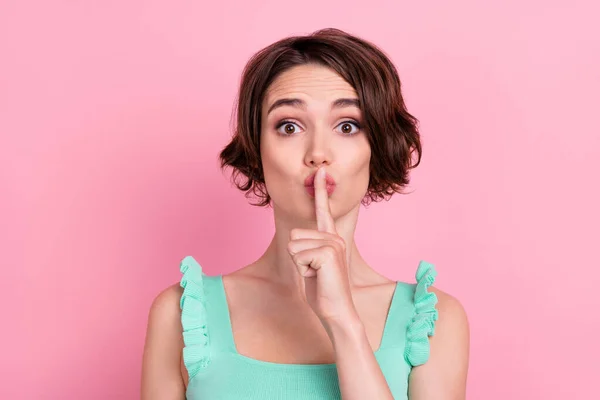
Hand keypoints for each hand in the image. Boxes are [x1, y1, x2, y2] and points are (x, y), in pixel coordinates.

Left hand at [286, 166, 358, 326]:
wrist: (337, 311)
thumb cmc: (323, 291)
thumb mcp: (312, 266)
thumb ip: (307, 249)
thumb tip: (295, 239)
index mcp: (330, 238)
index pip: (323, 210)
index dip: (321, 190)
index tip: (320, 171)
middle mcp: (333, 237)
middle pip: (294, 235)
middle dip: (296, 257)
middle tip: (314, 272)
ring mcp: (332, 244)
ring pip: (293, 245)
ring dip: (299, 264)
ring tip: (316, 275)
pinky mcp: (327, 252)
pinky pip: (297, 256)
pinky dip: (302, 270)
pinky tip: (317, 277)